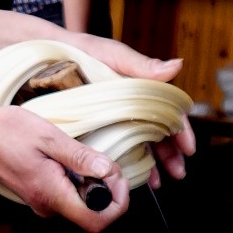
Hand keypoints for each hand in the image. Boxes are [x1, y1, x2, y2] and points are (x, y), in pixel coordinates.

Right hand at [0, 105, 130, 230]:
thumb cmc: (4, 134)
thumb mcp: (48, 137)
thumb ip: (80, 158)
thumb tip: (108, 172)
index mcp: (52, 194)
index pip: (96, 221)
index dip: (117, 203)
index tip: (117, 178)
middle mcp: (48, 206)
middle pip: (93, 213)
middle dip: (107, 188)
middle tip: (100, 160)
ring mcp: (43, 203)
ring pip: (82, 203)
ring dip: (91, 182)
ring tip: (80, 156)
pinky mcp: (41, 196)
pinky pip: (69, 195)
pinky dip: (78, 179)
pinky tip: (67, 159)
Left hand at [63, 32, 195, 185]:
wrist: (44, 55)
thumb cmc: (80, 49)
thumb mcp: (111, 55)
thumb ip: (141, 65)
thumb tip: (176, 66)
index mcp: (139, 89)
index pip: (169, 112)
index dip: (181, 130)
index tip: (188, 148)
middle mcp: (129, 105)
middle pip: (159, 133)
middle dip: (170, 155)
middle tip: (177, 173)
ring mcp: (113, 118)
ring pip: (140, 145)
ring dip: (152, 164)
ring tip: (157, 183)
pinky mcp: (95, 127)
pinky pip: (115, 149)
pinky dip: (126, 164)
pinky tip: (131, 177)